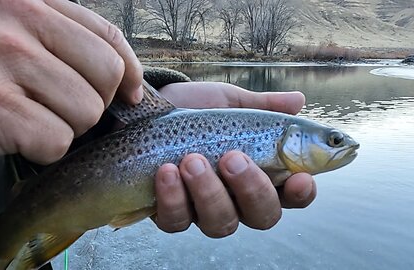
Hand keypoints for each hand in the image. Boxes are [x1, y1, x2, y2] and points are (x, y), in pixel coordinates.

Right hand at [0, 0, 142, 176]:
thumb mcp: (24, 45)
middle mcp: (15, 18)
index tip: (129, 95)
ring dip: (65, 129)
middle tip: (60, 110)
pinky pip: (55, 140)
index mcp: (32, 1)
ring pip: (85, 111)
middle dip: (93, 104)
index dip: (129, 73)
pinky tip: (14, 137)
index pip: (109, 37)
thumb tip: (132, 86)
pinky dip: (43, 150)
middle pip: (106, 74)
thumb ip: (75, 50)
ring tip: (29, 120)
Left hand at [153, 82, 316, 236]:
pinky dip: (173, 198)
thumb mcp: (230, 103)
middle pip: (261, 216)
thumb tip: (298, 101)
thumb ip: (263, 106)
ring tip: (192, 159)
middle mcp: (237, 199)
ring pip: (220, 223)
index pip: (291, 195)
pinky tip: (166, 171)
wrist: (152, 111)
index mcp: (260, 174)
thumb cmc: (198, 110)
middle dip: (251, 190)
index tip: (300, 177)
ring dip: (209, 193)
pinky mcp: (170, 213)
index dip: (301, 193)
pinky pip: (176, 221)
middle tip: (232, 157)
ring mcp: (203, 210)